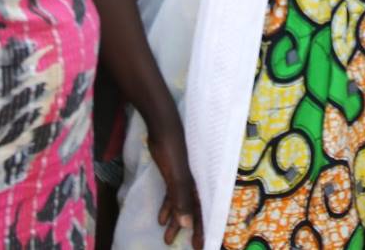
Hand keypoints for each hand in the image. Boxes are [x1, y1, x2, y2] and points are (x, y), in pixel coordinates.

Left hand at [148, 114, 203, 246]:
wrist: (162, 126)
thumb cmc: (172, 150)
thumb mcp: (177, 176)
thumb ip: (182, 199)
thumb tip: (188, 225)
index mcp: (198, 185)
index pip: (203, 212)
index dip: (203, 230)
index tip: (202, 247)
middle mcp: (194, 184)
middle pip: (195, 211)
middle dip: (192, 230)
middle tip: (192, 248)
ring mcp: (183, 179)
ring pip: (181, 206)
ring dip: (175, 223)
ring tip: (167, 240)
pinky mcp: (173, 174)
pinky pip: (172, 196)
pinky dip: (167, 208)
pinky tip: (160, 219)